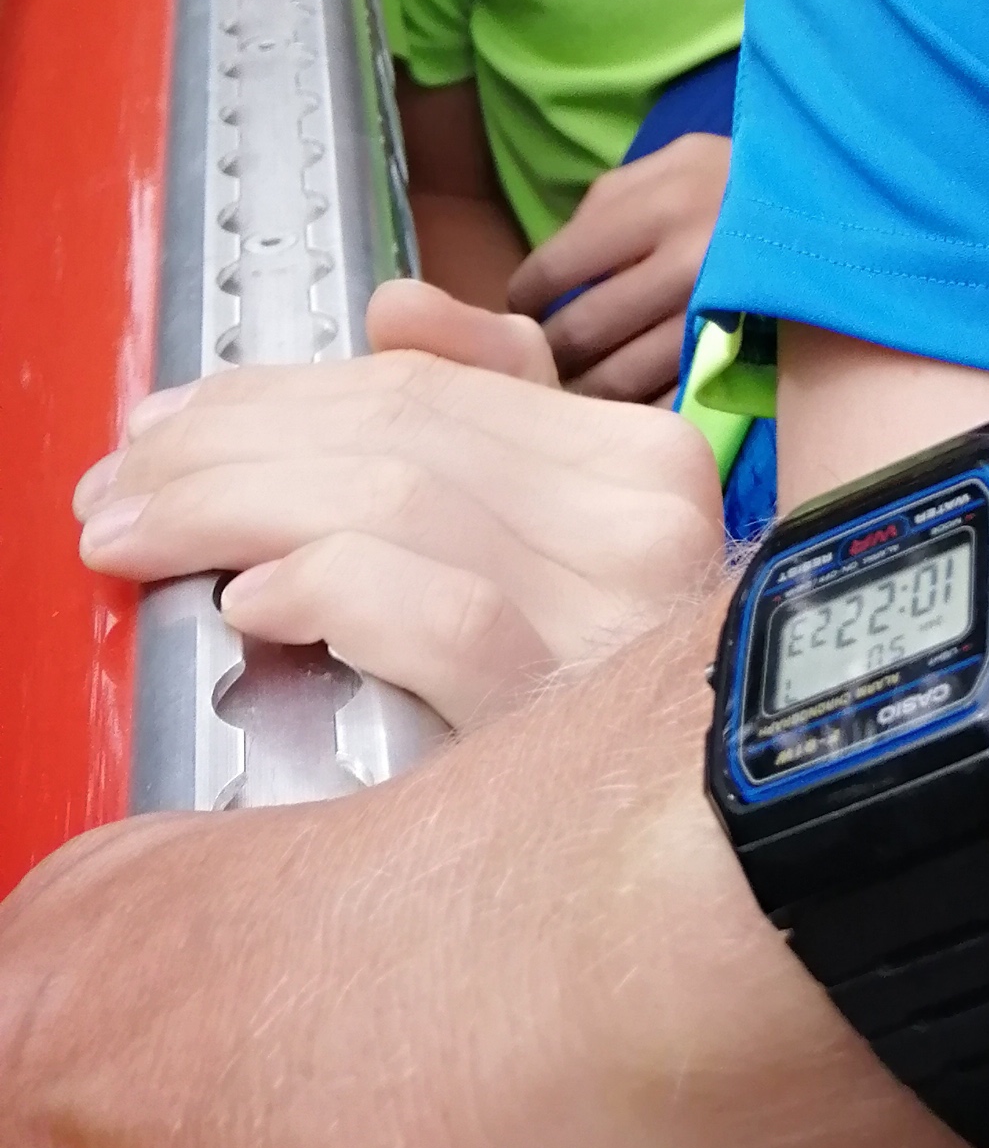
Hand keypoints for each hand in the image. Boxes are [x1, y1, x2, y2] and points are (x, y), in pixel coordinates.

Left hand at [71, 284, 723, 728]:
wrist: (713, 832)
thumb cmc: (615, 679)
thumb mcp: (578, 524)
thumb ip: (494, 399)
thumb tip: (393, 314)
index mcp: (636, 456)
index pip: (425, 388)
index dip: (272, 394)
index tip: (166, 426)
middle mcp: (638, 518)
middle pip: (394, 439)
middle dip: (224, 449)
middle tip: (117, 486)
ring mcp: (609, 611)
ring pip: (395, 505)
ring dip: (231, 509)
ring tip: (140, 537)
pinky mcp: (566, 706)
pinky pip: (441, 615)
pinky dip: (331, 587)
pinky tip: (254, 601)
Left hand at [506, 131, 733, 400]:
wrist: (847, 208)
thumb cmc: (747, 180)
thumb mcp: (680, 161)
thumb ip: (608, 201)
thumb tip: (549, 266)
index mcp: (661, 202)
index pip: (553, 270)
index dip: (525, 298)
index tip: (525, 308)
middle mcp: (689, 261)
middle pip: (580, 333)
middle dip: (551, 352)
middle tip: (546, 355)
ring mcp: (719, 318)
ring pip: (617, 380)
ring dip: (586, 390)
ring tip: (579, 384)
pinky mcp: (742, 362)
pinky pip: (665, 403)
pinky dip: (636, 409)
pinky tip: (630, 400)